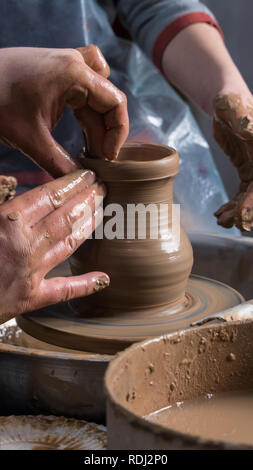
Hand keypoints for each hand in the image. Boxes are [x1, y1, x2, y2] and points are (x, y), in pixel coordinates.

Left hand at [0, 46, 128, 175]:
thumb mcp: (31, 139)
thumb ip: (60, 164)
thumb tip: (83, 182)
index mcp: (74, 74)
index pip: (116, 103)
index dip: (117, 134)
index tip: (107, 157)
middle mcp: (75, 63)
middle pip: (107, 100)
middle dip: (105, 133)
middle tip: (96, 160)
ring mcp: (65, 64)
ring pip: (98, 95)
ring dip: (97, 123)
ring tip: (88, 150)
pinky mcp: (56, 70)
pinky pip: (84, 89)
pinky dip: (86, 111)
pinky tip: (79, 131)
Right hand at [0, 170, 108, 323]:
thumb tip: (9, 181)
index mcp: (7, 221)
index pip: (49, 196)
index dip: (72, 183)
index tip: (88, 174)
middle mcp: (25, 245)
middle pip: (65, 216)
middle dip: (87, 199)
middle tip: (103, 187)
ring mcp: (31, 272)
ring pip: (69, 243)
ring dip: (89, 225)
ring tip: (104, 210)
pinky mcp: (31, 298)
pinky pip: (63, 290)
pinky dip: (85, 285)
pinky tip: (104, 279)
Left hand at [213, 93, 252, 230]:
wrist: (225, 102)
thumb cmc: (232, 101)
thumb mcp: (234, 107)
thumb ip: (241, 119)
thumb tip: (248, 130)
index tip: (241, 216)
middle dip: (246, 211)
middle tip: (229, 223)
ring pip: (251, 197)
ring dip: (238, 212)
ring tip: (221, 220)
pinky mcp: (248, 171)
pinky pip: (243, 194)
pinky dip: (233, 205)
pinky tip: (220, 214)